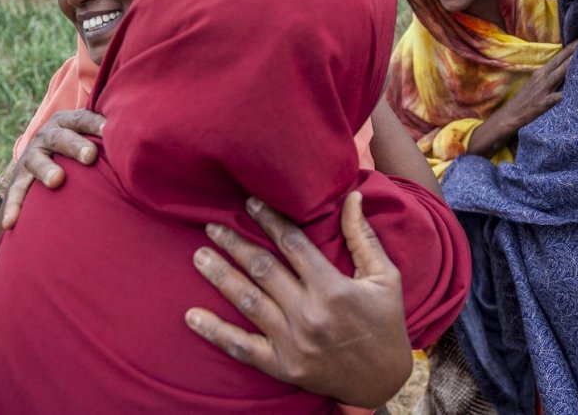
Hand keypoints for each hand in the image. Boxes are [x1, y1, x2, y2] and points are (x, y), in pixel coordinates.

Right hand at [1, 109, 105, 228]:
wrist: (44, 158)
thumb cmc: (83, 148)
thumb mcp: (94, 136)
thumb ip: (113, 136)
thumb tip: (153, 138)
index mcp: (69, 122)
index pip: (84, 119)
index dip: (97, 124)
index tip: (111, 131)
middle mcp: (48, 136)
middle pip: (61, 137)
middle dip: (75, 145)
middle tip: (90, 156)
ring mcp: (32, 157)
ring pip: (37, 161)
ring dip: (46, 169)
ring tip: (57, 181)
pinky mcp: (19, 179)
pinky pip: (16, 194)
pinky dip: (13, 208)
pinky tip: (11, 223)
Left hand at [185, 193, 412, 407]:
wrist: (383, 381)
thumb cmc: (385, 322)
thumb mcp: (385, 277)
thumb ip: (362, 236)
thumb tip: (352, 196)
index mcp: (333, 289)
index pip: (292, 244)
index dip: (269, 219)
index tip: (249, 202)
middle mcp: (309, 314)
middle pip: (262, 269)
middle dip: (234, 243)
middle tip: (212, 225)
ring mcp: (293, 342)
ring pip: (247, 301)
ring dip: (219, 276)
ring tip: (198, 255)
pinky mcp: (282, 366)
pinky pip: (241, 347)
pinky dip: (214, 332)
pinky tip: (191, 316)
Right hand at [467, 39, 577, 155]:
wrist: (510, 115)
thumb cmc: (525, 100)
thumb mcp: (535, 84)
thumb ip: (549, 77)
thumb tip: (565, 70)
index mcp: (541, 73)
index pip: (558, 57)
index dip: (570, 48)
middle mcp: (543, 78)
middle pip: (561, 61)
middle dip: (573, 50)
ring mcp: (543, 90)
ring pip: (560, 74)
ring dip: (571, 64)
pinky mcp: (544, 103)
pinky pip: (558, 97)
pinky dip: (567, 93)